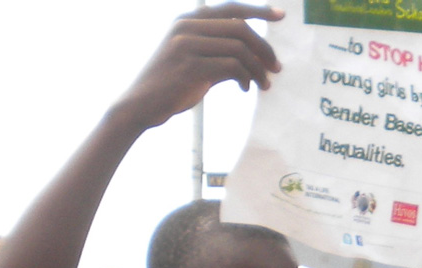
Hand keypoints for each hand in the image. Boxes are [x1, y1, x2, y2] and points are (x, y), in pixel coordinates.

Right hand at [111, 5, 282, 131]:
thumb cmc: (172, 84)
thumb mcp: (197, 60)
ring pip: (240, 49)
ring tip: (264, 84)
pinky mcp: (190, 65)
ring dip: (258, 69)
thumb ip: (221, 52)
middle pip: (241, 28)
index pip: (230, 8)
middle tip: (276, 68)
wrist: (141, 103)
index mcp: (187, 19)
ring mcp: (186, 43)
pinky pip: (232, 67)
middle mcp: (186, 25)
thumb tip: (256, 56)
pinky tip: (245, 88)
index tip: (280, 16)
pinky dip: (246, 78)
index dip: (258, 10)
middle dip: (264, 49)